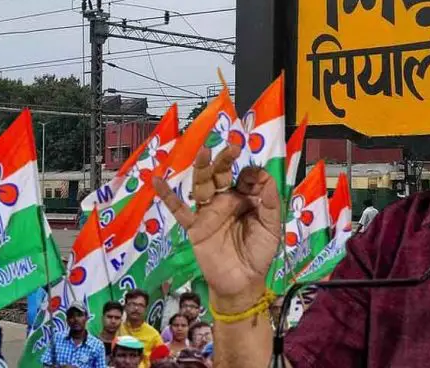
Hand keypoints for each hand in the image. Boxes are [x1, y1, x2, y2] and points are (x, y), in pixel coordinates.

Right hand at [154, 144, 280, 311]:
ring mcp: (209, 212)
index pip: (246, 177)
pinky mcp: (195, 226)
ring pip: (202, 185)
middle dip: (226, 160)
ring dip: (202, 168)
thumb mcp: (272, 227)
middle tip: (232, 147)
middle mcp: (226, 200)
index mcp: (246, 198)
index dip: (252, 174)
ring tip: (203, 151)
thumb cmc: (259, 253)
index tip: (258, 178)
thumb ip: (270, 203)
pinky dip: (167, 196)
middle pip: (222, 174)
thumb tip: (266, 177)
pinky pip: (179, 210)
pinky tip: (157, 180)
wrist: (243, 282)